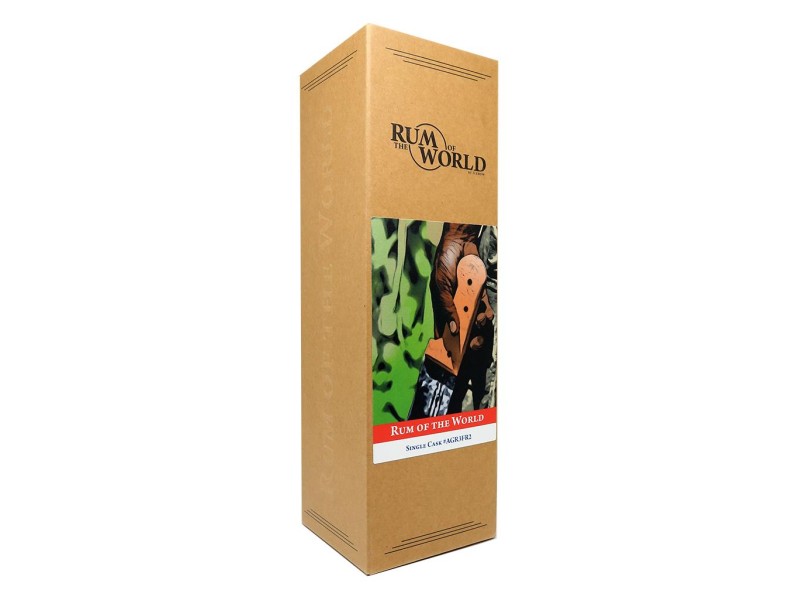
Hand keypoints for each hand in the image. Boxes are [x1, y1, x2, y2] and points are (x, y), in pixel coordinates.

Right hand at [431, 223, 493, 348]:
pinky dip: (486, 314)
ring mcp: (467, 303)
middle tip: (473, 345)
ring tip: (479, 321)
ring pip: (475, 323)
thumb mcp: (441, 286)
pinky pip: (484, 309)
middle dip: (469, 342)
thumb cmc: (444, 264)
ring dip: (479, 327)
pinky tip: (485, 313)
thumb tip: (453, 330)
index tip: (454, 358)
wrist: (460, 244)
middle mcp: (455, 309)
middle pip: (463, 333)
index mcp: (442, 309)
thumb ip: (446, 307)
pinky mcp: (479, 295)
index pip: (444, 333)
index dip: (448, 346)